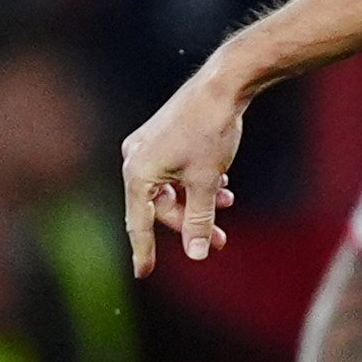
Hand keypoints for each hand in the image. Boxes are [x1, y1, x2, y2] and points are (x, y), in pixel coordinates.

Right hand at [124, 72, 245, 273]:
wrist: (220, 87)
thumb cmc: (210, 132)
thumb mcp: (206, 182)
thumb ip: (199, 220)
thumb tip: (195, 254)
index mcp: (138, 172)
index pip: (140, 222)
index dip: (144, 250)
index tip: (143, 273)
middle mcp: (135, 159)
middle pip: (160, 207)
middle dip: (190, 223)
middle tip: (220, 241)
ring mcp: (146, 147)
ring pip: (170, 190)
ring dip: (197, 202)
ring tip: (227, 202)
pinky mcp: (160, 139)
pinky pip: (174, 173)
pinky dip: (195, 183)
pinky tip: (222, 183)